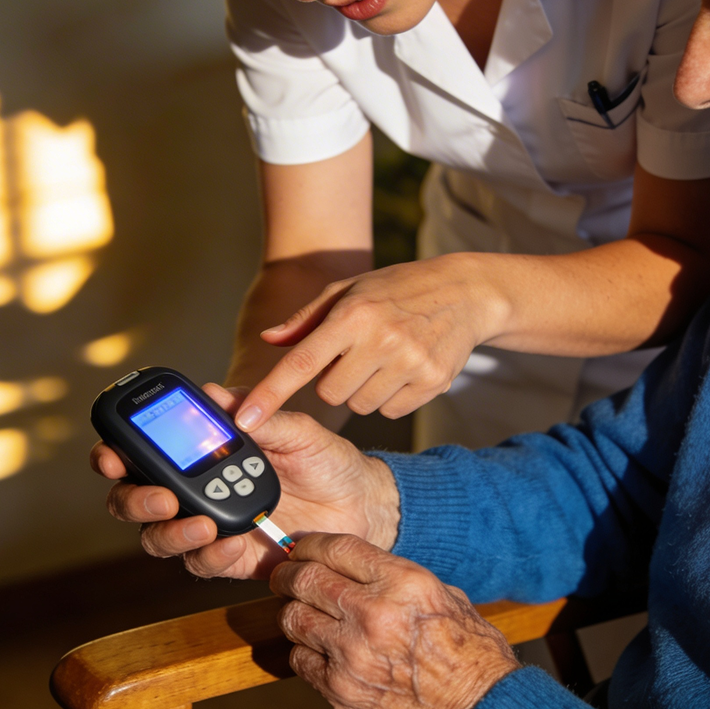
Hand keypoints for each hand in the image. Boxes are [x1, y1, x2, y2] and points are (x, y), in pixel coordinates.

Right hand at [90, 384, 399, 579]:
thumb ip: (257, 414)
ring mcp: (209, 525)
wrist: (359, 502)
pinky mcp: (231, 558)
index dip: (115, 453)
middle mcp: (195, 489)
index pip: (142, 452)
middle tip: (161, 497)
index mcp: (202, 452)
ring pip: (158, 539)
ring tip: (201, 523)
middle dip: (134, 499)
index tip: (113, 453)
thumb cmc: (324, 458)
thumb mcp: (296, 429)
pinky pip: (202, 563)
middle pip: (134, 500)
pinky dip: (210, 554)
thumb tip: (215, 393)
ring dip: (169, 533)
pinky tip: (230, 542)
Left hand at [234, 255, 504, 431]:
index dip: (269, 393)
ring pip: (359, 406)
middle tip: (355, 353)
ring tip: (383, 357)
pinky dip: (389, 397)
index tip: (245, 420)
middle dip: (334, 379)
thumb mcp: (349, 289)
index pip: (302, 363)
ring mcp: (410, 363)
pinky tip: (403, 368)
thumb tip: (269, 340)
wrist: (464, 293)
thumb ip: (306, 320)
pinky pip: (390, 411)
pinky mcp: (432, 383)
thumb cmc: (396, 289)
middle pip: (329, 394)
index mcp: (353, 314)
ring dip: (362, 389)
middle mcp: (381, 340)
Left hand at [271, 533, 518, 708]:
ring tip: (299, 610)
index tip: (303, 548)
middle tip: (285, 575)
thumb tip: (360, 566)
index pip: (336, 548)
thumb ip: (397, 576)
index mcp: (401, 582)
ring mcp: (353, 655)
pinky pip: (300, 660)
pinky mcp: (342, 690)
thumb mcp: (443, 594)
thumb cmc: (470, 652)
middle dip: (289, 574)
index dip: (311, 544)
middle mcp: (373, 613)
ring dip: (294, 611)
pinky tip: (316, 647)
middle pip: (306, 579)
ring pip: (294, 619)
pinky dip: (303, 651)